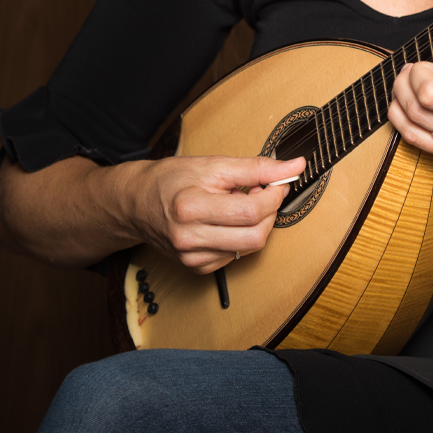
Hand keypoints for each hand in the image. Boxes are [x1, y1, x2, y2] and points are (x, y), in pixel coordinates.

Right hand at [127, 154, 305, 273]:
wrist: (138, 204)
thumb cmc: (171, 180)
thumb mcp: (213, 165)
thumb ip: (256, 167)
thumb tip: (294, 166)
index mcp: (190, 208)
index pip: (251, 211)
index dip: (274, 195)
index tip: (277, 181)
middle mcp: (189, 238)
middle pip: (255, 236)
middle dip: (270, 212)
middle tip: (262, 193)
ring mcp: (192, 258)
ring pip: (250, 247)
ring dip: (257, 224)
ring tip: (241, 204)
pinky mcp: (197, 268)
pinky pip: (237, 255)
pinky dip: (242, 236)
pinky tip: (229, 221)